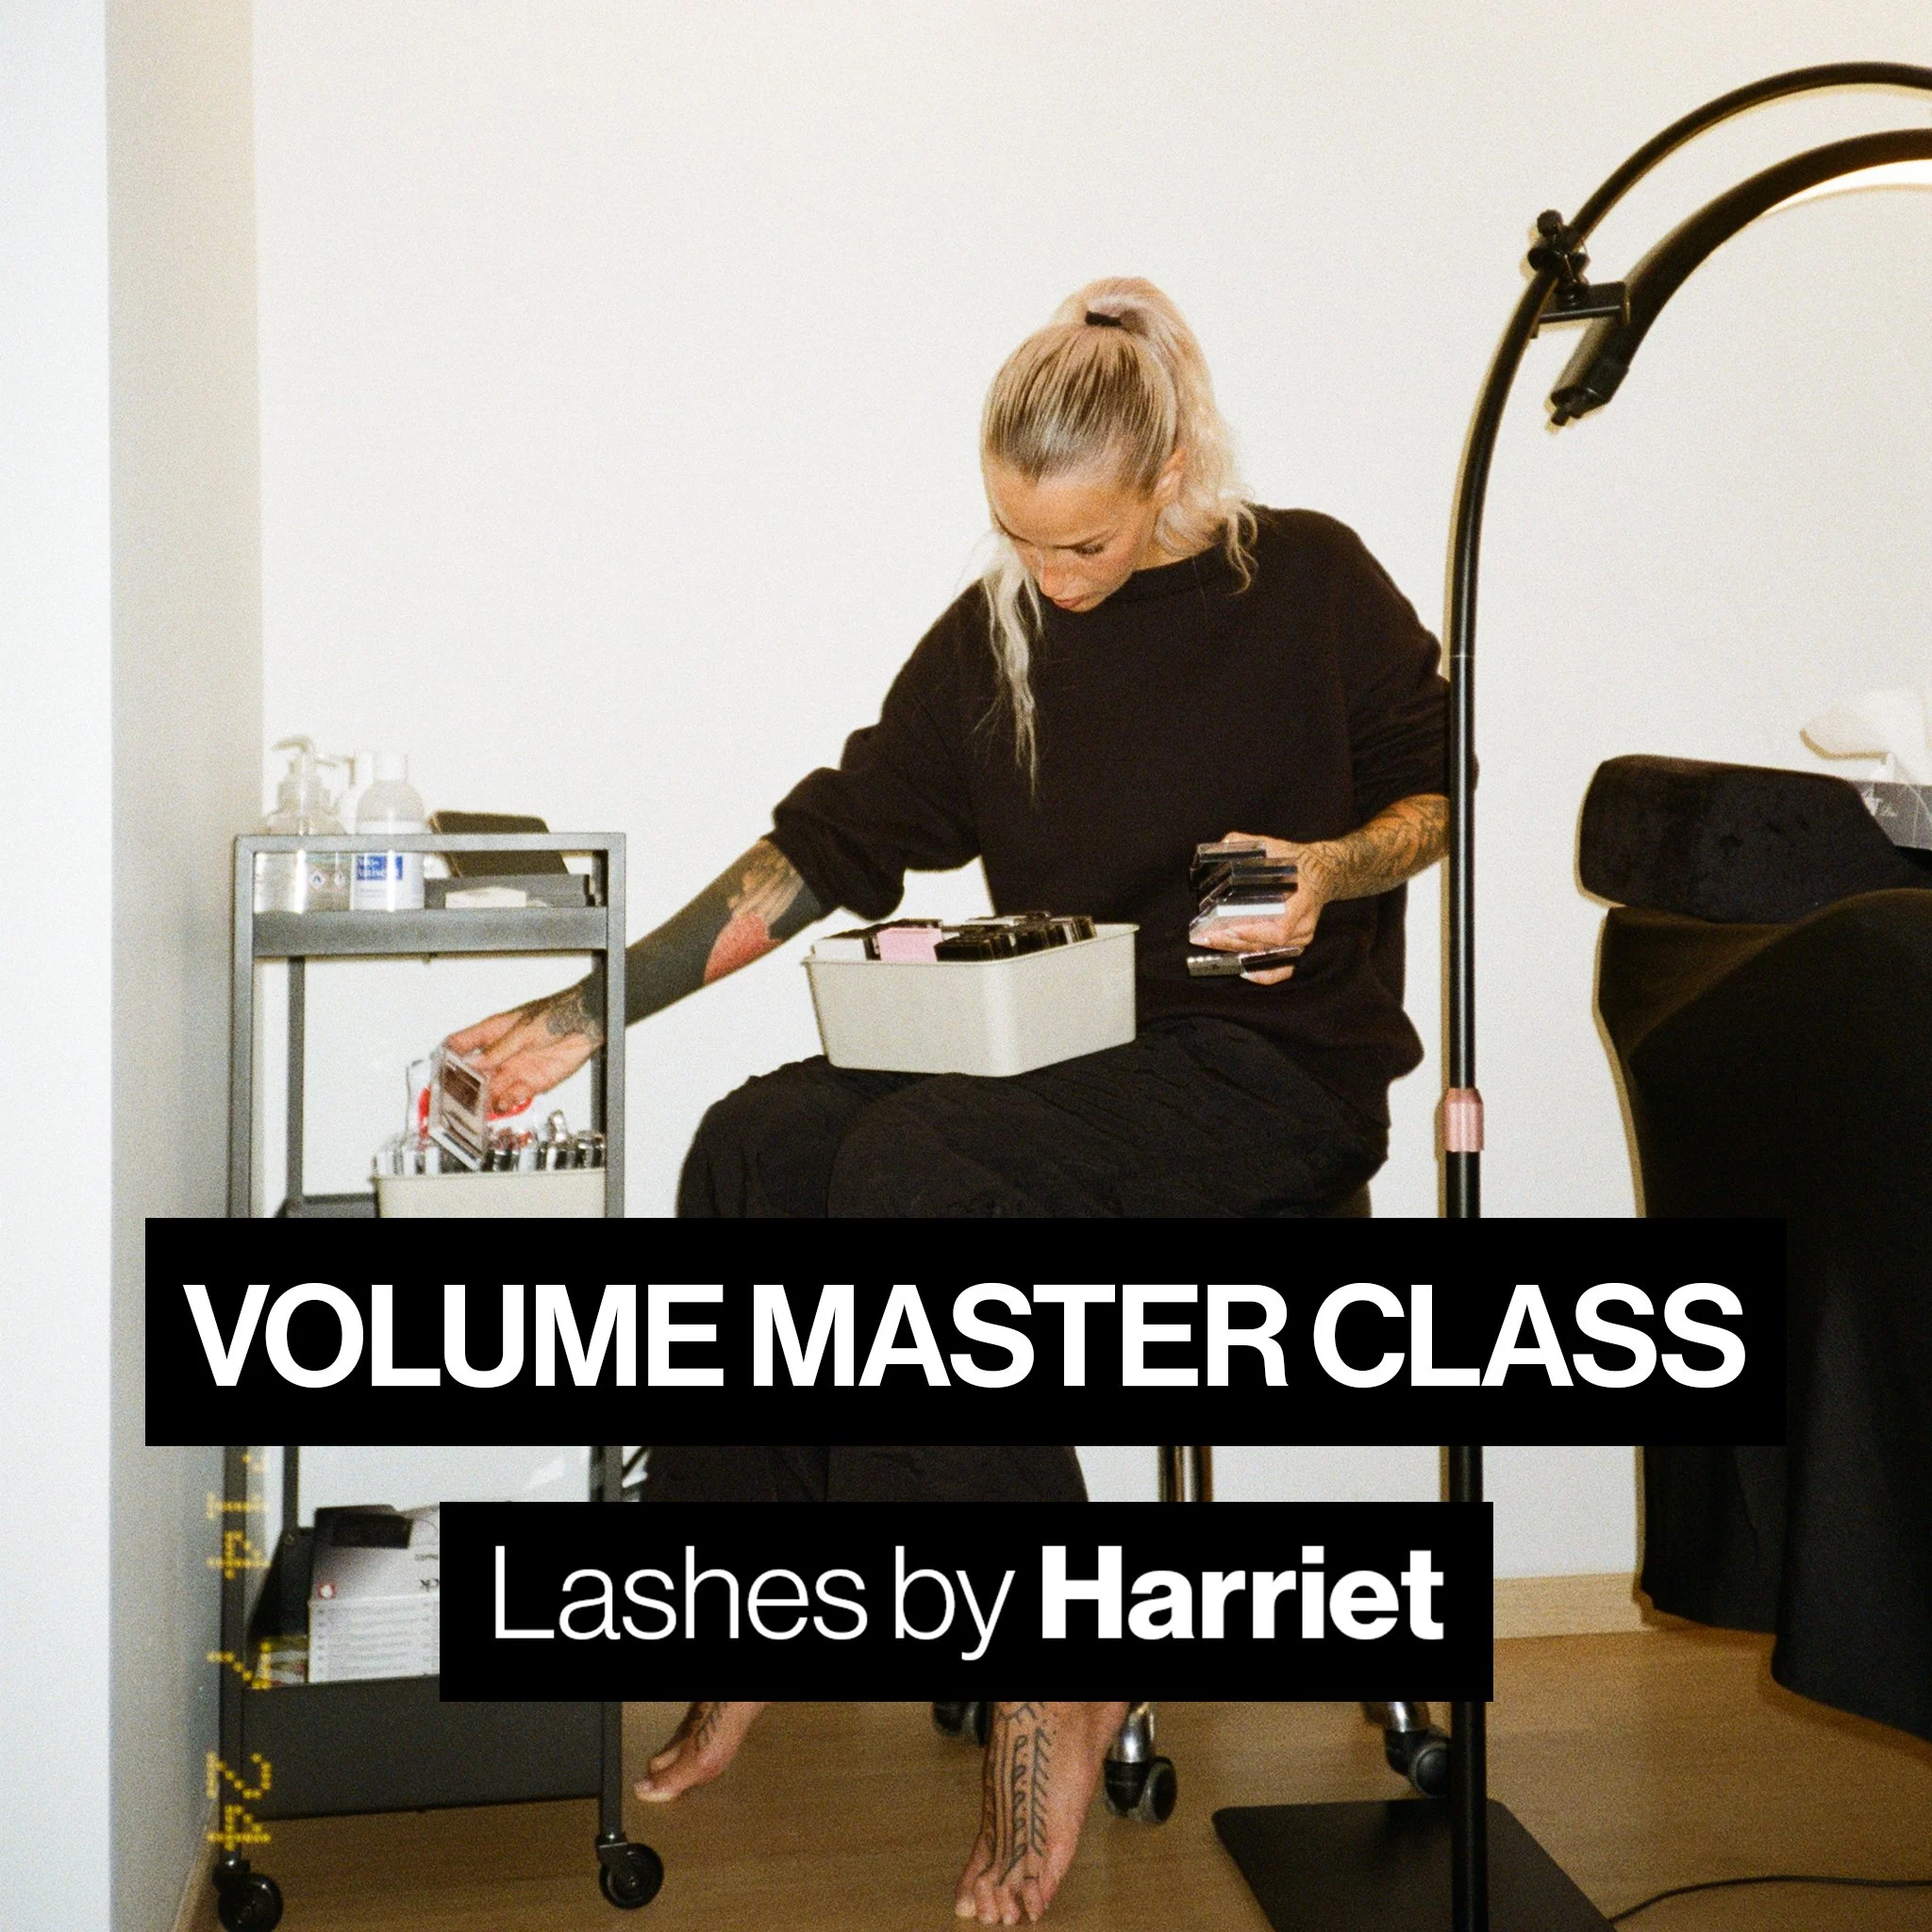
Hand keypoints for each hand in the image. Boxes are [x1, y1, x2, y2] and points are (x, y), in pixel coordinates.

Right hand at [445, 981, 602, 1114]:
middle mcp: (500, 1053)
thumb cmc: (554, 1015)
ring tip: (479, 1107)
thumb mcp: (522, 1031)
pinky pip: (514, 1096)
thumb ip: (498, 1051)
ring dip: (485, 1099)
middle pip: (474, 1073)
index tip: (438, 1070)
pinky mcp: (532, 1082)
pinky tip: (504, 1103)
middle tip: (456, 1098)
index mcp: (492, 1032)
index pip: (461, 1044)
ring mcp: (515, 1068)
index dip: (447, 1057)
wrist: (584, 1024)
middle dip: (464, 1086)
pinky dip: (508, 1101)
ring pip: (492, 1089)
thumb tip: (474, 1065)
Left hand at [1190, 829, 1336, 984]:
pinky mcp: (1297, 946)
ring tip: (1213, 945)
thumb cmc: (1295, 861)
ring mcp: (1302, 938)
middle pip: (1269, 944)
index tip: (1228, 928)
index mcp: (1302, 899)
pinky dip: (1264, 975)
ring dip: (1240, 954)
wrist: (1322, 872)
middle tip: (1207, 937)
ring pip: (1271, 956)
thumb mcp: (1273, 846)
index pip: (1280, 927)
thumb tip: (1221, 846)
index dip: (1253, 932)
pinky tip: (1242, 971)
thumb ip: (1246, 844)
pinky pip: (1284, 969)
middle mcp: (1304, 923)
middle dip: (1235, 942)